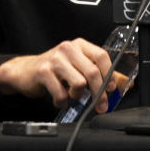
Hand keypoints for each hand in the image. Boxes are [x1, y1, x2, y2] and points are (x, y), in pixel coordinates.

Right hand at [0, 39, 117, 112]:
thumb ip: (99, 73)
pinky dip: (62, 102)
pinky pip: (61, 93)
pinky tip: (59, 99)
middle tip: (99, 105)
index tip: (111, 89)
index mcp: (78, 45)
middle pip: (93, 72)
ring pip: (79, 83)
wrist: (24, 71)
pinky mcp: (43, 72)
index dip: (110, 74)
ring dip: (78, 96)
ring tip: (71, 96)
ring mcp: (55, 59)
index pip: (102, 56)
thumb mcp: (77, 67)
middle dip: (99, 93)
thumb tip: (124, 83)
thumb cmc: (54, 70)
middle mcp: (67, 48)